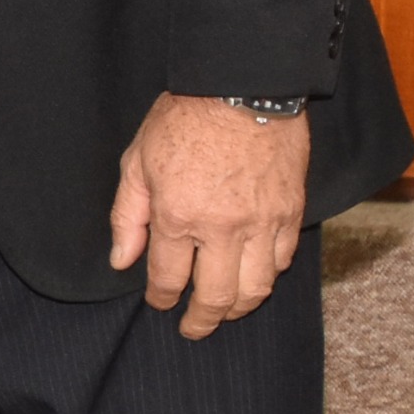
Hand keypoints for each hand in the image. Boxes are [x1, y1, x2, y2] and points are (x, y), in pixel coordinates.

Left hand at [107, 92, 309, 339]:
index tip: (158, 304)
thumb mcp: (137, 162)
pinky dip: (268, 275)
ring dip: (239, 307)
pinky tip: (254, 276)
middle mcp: (223, 228)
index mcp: (178, 216)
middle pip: (216, 297)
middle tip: (193, 329)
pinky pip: (283, 260)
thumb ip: (128, 216)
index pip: (167, 278)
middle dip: (202, 321)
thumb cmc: (184, 119)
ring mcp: (263, 223)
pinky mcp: (292, 212)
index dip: (160, 299)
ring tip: (226, 312)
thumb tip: (122, 259)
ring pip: (256, 287)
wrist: (243, 85)